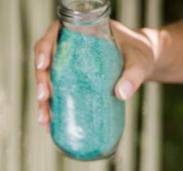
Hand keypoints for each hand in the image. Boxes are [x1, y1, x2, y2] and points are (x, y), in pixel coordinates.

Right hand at [34, 20, 160, 127]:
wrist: (141, 63)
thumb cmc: (139, 54)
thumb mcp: (138, 61)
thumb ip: (132, 75)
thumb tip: (121, 94)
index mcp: (78, 32)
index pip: (52, 37)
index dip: (43, 50)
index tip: (43, 65)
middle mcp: (68, 49)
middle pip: (45, 62)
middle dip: (41, 81)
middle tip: (44, 96)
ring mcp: (68, 68)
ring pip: (47, 82)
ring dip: (43, 101)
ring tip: (45, 120)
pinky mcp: (72, 84)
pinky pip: (57, 95)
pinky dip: (52, 110)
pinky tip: (50, 125)